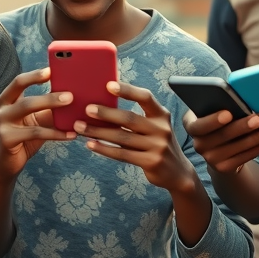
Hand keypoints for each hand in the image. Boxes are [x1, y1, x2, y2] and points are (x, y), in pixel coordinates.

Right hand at [0, 68, 75, 180]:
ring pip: (28, 108)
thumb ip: (50, 109)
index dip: (35, 75)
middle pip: (22, 90)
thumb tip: (75, 98)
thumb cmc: (25, 138)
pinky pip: (36, 133)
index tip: (53, 70)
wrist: (6, 164)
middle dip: (47, 89)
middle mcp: (2, 108)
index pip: (19, 81)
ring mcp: (2, 123)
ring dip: (51, 104)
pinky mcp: (7, 139)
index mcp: (8, 99)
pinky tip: (71, 134)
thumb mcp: (38, 121)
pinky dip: (56, 133)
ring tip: (71, 104)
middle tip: (70, 94)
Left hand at [74, 82, 194, 192]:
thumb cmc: (157, 144)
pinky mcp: (150, 162)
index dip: (127, 90)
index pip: (145, 97)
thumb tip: (103, 106)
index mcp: (161, 115)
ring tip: (80, 128)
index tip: (109, 85)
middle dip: (106, 113)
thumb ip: (136, 118)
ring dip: (98, 132)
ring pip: (122, 137)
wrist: (177, 172)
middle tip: (87, 109)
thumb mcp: (154, 127)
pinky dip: (104, 149)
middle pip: (129, 118)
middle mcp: (161, 129)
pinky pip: (122, 154)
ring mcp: (157, 146)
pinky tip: (91, 144)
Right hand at [182, 105, 258, 173]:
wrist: (221, 147)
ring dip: (255, 138)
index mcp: (191, 124)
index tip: (228, 113)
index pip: (198, 125)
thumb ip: (222, 104)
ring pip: (236, 147)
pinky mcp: (223, 168)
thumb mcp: (216, 110)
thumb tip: (239, 94)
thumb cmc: (221, 120)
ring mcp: (210, 158)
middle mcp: (198, 143)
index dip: (212, 120)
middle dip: (242, 126)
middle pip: (222, 135)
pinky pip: (244, 158)